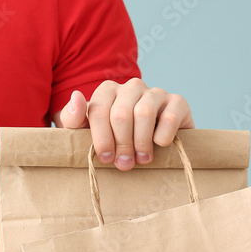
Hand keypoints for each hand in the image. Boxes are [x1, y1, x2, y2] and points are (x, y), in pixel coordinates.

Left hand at [53, 78, 194, 170]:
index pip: (99, 111)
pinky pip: (170, 117)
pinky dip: (163, 135)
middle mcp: (131, 87)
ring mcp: (155, 92)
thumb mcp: (84, 132)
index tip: (105, 159)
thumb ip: (72, 117)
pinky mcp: (177, 102)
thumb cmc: (111, 141)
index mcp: (107, 91)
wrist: (150, 148)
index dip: (101, 138)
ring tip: (141, 159)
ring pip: (144, 113)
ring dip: (141, 142)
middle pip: (121, 114)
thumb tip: (76, 96)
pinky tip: (160, 145)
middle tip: (124, 164)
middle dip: (121, 144)